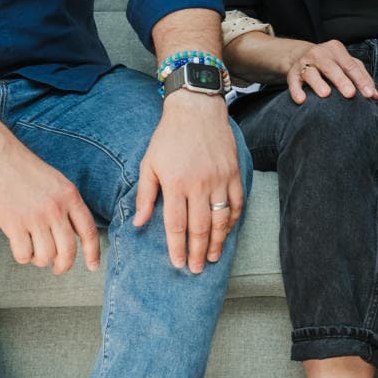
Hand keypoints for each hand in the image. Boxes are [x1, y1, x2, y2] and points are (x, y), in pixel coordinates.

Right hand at [0, 140, 101, 275]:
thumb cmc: (27, 172)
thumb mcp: (57, 183)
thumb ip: (68, 206)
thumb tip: (75, 235)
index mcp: (70, 196)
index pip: (89, 232)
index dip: (93, 253)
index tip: (93, 267)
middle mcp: (56, 208)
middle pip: (68, 251)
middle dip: (64, 265)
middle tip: (58, 268)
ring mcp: (35, 217)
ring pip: (46, 256)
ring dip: (40, 260)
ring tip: (34, 250)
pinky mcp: (14, 224)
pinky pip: (24, 255)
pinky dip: (23, 257)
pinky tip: (20, 246)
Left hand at [134, 91, 244, 273]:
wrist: (197, 108)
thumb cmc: (168, 136)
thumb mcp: (149, 163)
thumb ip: (145, 195)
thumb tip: (140, 223)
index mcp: (175, 183)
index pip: (177, 225)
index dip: (177, 247)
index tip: (177, 263)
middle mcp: (199, 184)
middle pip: (200, 228)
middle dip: (197, 252)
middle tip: (195, 269)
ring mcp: (220, 179)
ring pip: (221, 220)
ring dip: (217, 242)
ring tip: (212, 258)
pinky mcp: (234, 172)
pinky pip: (236, 203)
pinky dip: (233, 220)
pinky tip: (227, 232)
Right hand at [285, 38, 377, 103]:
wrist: (300, 55)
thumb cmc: (331, 63)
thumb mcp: (346, 65)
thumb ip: (362, 78)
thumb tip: (375, 97)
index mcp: (336, 49)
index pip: (351, 65)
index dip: (361, 80)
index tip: (369, 95)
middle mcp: (320, 53)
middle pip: (332, 68)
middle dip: (342, 81)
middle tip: (350, 94)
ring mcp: (304, 63)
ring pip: (311, 73)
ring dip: (318, 83)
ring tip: (326, 94)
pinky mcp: (292, 73)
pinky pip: (293, 82)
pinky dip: (297, 91)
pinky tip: (302, 100)